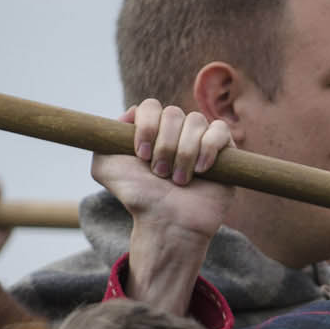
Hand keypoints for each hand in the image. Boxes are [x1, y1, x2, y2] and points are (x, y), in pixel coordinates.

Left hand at [91, 99, 234, 243]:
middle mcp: (178, 132)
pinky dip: (208, 148)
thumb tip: (131, 112)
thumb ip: (103, 137)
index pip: (152, 106)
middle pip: (174, 113)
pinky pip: (220, 132)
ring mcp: (202, 141)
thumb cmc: (139, 198)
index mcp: (153, 130)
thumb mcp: (105, 168)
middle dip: (165, 145)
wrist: (167, 222)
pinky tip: (201, 170)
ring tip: (179, 179)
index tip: (141, 155)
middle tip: (160, 173)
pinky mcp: (226, 152)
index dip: (147, 127)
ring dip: (184, 152)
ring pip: (196, 122)